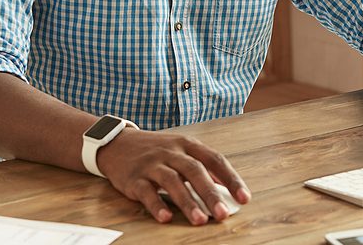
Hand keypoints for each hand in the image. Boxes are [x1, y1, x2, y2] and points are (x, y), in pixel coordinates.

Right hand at [96, 129, 249, 224]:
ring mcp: (152, 164)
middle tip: (223, 214)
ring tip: (200, 220)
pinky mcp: (134, 178)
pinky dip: (157, 205)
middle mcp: (172, 152)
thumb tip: (226, 186)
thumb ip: (203, 165)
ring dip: (187, 202)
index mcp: (188, 144)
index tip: (244, 198)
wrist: (117, 143)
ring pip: (172, 181)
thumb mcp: (181, 150)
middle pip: (195, 171)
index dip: (231, 179)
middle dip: (210, 193)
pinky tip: (166, 217)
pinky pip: (146, 192)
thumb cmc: (156, 150)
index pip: (215, 159)